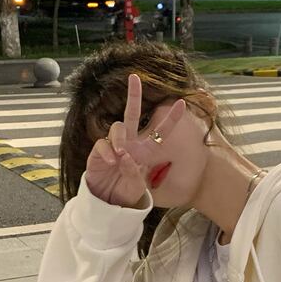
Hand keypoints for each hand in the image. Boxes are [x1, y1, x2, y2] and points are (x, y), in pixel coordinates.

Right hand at [85, 73, 186, 207]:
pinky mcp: (98, 153)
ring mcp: (113, 146)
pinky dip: (108, 151)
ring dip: (121, 138)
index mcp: (144, 151)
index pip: (159, 133)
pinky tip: (112, 161)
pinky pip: (103, 144)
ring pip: (117, 127)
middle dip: (134, 96)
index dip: (170, 119)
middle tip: (135, 77)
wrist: (108, 204)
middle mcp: (129, 144)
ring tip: (123, 153)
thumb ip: (134, 173)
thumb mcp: (137, 187)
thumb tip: (124, 155)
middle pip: (131, 115)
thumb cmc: (126, 194)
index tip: (182, 103)